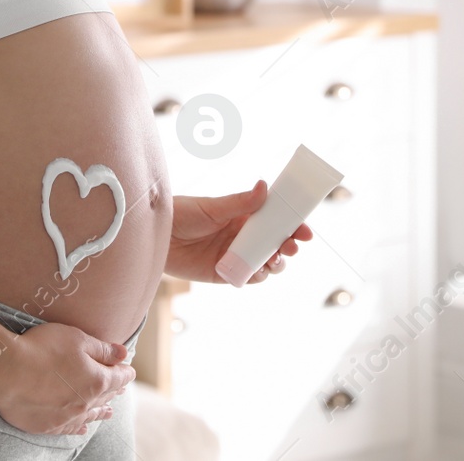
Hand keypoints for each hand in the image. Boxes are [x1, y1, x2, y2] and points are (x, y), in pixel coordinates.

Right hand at [0, 320, 135, 435]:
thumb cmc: (42, 349)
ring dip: (101, 411)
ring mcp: (67, 416)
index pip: (119, 377)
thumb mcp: (76, 339)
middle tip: (119, 386)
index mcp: (97, 380)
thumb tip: (123, 354)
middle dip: (113, 389)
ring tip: (109, 411)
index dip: (124, 370)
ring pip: (90, 415)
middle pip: (105, 396)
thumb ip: (102, 349)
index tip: (128, 368)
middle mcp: (86, 403)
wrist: (7, 371)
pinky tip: (84, 427)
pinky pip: (70, 429)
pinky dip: (80, 427)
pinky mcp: (48, 425)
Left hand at [165, 181, 312, 283]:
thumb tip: (264, 186)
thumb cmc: (182, 214)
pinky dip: (258, 276)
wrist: (157, 236)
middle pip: (276, 243)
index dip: (293, 225)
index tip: (306, 230)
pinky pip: (248, 277)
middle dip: (289, 246)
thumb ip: (240, 202)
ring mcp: (236, 255)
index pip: (276, 220)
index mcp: (244, 216)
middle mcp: (243, 236)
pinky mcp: (225, 273)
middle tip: (292, 245)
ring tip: (274, 259)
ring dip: (276, 263)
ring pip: (266, 263)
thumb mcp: (213, 207)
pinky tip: (259, 271)